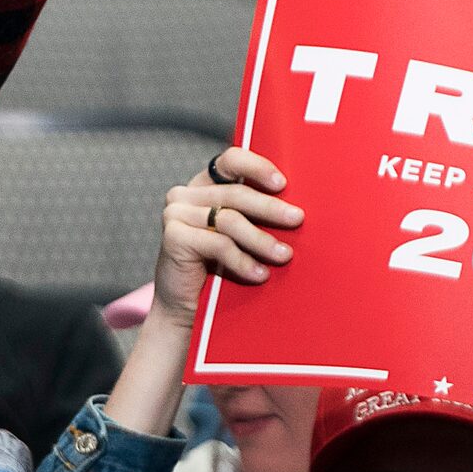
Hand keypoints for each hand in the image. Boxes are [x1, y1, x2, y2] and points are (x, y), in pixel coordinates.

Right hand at [150, 146, 298, 331]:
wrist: (188, 310)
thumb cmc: (222, 271)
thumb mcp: (241, 237)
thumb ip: (255, 217)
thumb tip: (298, 211)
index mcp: (205, 186)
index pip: (230, 161)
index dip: (256, 167)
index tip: (282, 184)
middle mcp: (186, 195)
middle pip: (234, 194)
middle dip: (270, 208)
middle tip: (297, 219)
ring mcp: (176, 214)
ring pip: (229, 220)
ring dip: (261, 239)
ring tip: (284, 256)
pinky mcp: (174, 237)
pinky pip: (218, 244)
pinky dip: (242, 260)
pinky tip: (260, 274)